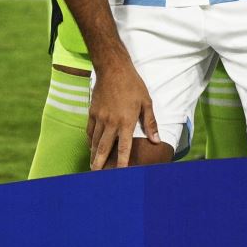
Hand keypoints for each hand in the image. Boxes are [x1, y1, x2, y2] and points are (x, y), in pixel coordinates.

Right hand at [87, 55, 158, 169]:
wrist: (113, 71)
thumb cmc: (133, 86)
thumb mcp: (147, 103)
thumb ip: (150, 123)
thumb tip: (156, 140)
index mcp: (126, 121)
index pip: (124, 147)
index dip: (123, 161)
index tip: (121, 173)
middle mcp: (111, 122)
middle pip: (104, 148)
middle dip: (100, 163)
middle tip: (97, 175)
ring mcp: (99, 118)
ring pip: (95, 141)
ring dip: (94, 154)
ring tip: (93, 165)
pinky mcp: (92, 113)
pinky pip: (89, 131)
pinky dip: (90, 141)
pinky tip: (92, 147)